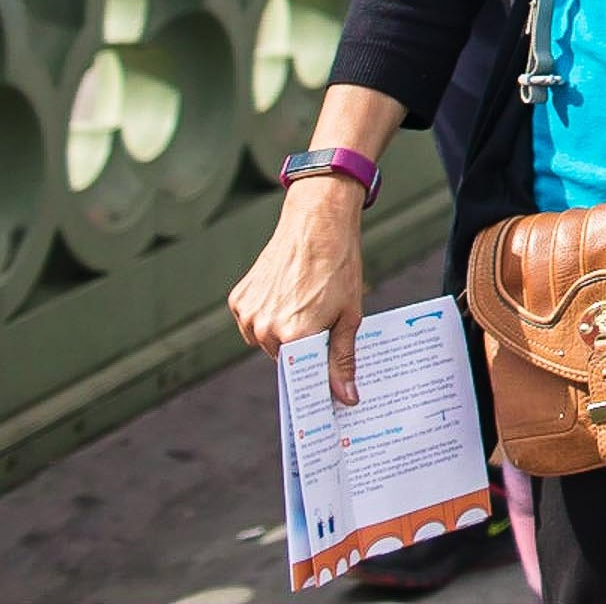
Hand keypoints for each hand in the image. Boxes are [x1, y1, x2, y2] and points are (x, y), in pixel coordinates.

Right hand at [230, 179, 369, 404]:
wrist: (317, 224)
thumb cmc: (339, 268)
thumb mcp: (349, 315)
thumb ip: (342, 360)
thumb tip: (345, 398)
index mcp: (295, 336)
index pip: (301, 377)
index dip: (313, 383)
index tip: (323, 394)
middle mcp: (265, 329)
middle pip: (284, 358)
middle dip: (302, 348)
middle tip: (321, 324)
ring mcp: (248, 315)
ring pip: (266, 341)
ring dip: (283, 331)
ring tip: (305, 302)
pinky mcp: (238, 300)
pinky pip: (253, 321)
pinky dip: (268, 314)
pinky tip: (286, 292)